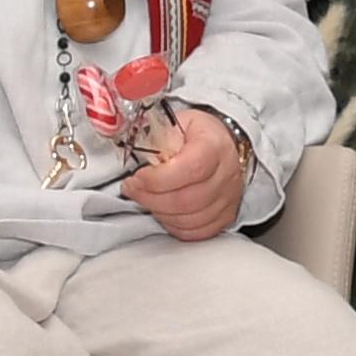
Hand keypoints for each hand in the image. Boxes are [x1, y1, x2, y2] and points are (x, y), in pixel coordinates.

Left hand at [121, 107, 247, 241]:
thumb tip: (128, 148)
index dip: (158, 179)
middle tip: (133, 188)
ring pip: (188, 220)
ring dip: (158, 212)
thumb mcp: (177, 123)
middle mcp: (226, 175)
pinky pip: (195, 232)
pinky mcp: (224, 217)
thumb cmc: (199, 135)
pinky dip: (173, 225)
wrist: (225, 146)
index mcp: (214, 146)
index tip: (137, 176)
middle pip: (186, 200)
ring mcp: (228, 199)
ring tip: (146, 198)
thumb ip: (155, 136)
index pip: (190, 169)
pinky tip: (164, 211)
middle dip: (149, 197)